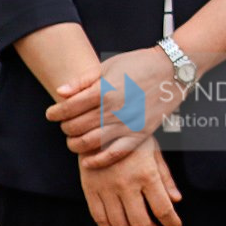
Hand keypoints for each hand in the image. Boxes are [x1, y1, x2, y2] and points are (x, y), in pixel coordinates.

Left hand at [47, 47, 185, 168]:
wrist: (173, 69)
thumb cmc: (140, 64)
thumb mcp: (109, 65)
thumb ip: (83, 80)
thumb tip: (61, 93)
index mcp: (103, 90)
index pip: (67, 109)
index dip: (55, 112)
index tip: (52, 113)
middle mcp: (113, 109)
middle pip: (75, 127)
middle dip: (65, 127)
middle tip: (65, 124)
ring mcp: (127, 123)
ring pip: (89, 143)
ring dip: (75, 144)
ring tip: (75, 139)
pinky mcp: (140, 134)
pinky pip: (115, 154)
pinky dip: (98, 161)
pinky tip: (88, 160)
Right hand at [78, 134, 182, 225]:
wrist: (98, 126)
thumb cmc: (131, 138)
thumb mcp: (154, 152)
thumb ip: (165, 177)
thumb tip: (176, 200)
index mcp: (146, 174)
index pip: (163, 208)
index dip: (172, 222)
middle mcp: (126, 185)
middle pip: (141, 222)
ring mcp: (106, 189)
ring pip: (120, 224)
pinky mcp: (90, 191)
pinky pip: (100, 219)